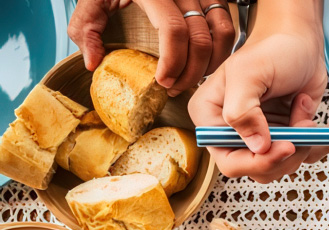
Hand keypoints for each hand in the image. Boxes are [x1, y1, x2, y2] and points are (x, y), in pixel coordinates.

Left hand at [68, 0, 235, 95]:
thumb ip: (86, 28)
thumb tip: (94, 62)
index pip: (173, 30)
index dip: (173, 61)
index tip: (163, 81)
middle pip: (201, 39)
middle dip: (191, 72)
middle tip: (173, 88)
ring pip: (223, 34)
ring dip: (211, 64)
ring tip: (191, 78)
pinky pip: (228, 27)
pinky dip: (221, 51)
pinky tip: (204, 63)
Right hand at [188, 18, 328, 182]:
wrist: (300, 42)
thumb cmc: (271, 49)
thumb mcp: (250, 74)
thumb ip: (243, 111)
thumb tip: (256, 147)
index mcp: (212, 118)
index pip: (229, 160)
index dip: (258, 161)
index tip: (286, 146)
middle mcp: (235, 131)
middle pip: (259, 169)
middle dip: (288, 153)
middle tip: (303, 127)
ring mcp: (264, 136)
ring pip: (286, 164)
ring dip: (306, 141)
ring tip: (306, 108)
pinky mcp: (288, 135)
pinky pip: (308, 153)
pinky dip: (325, 140)